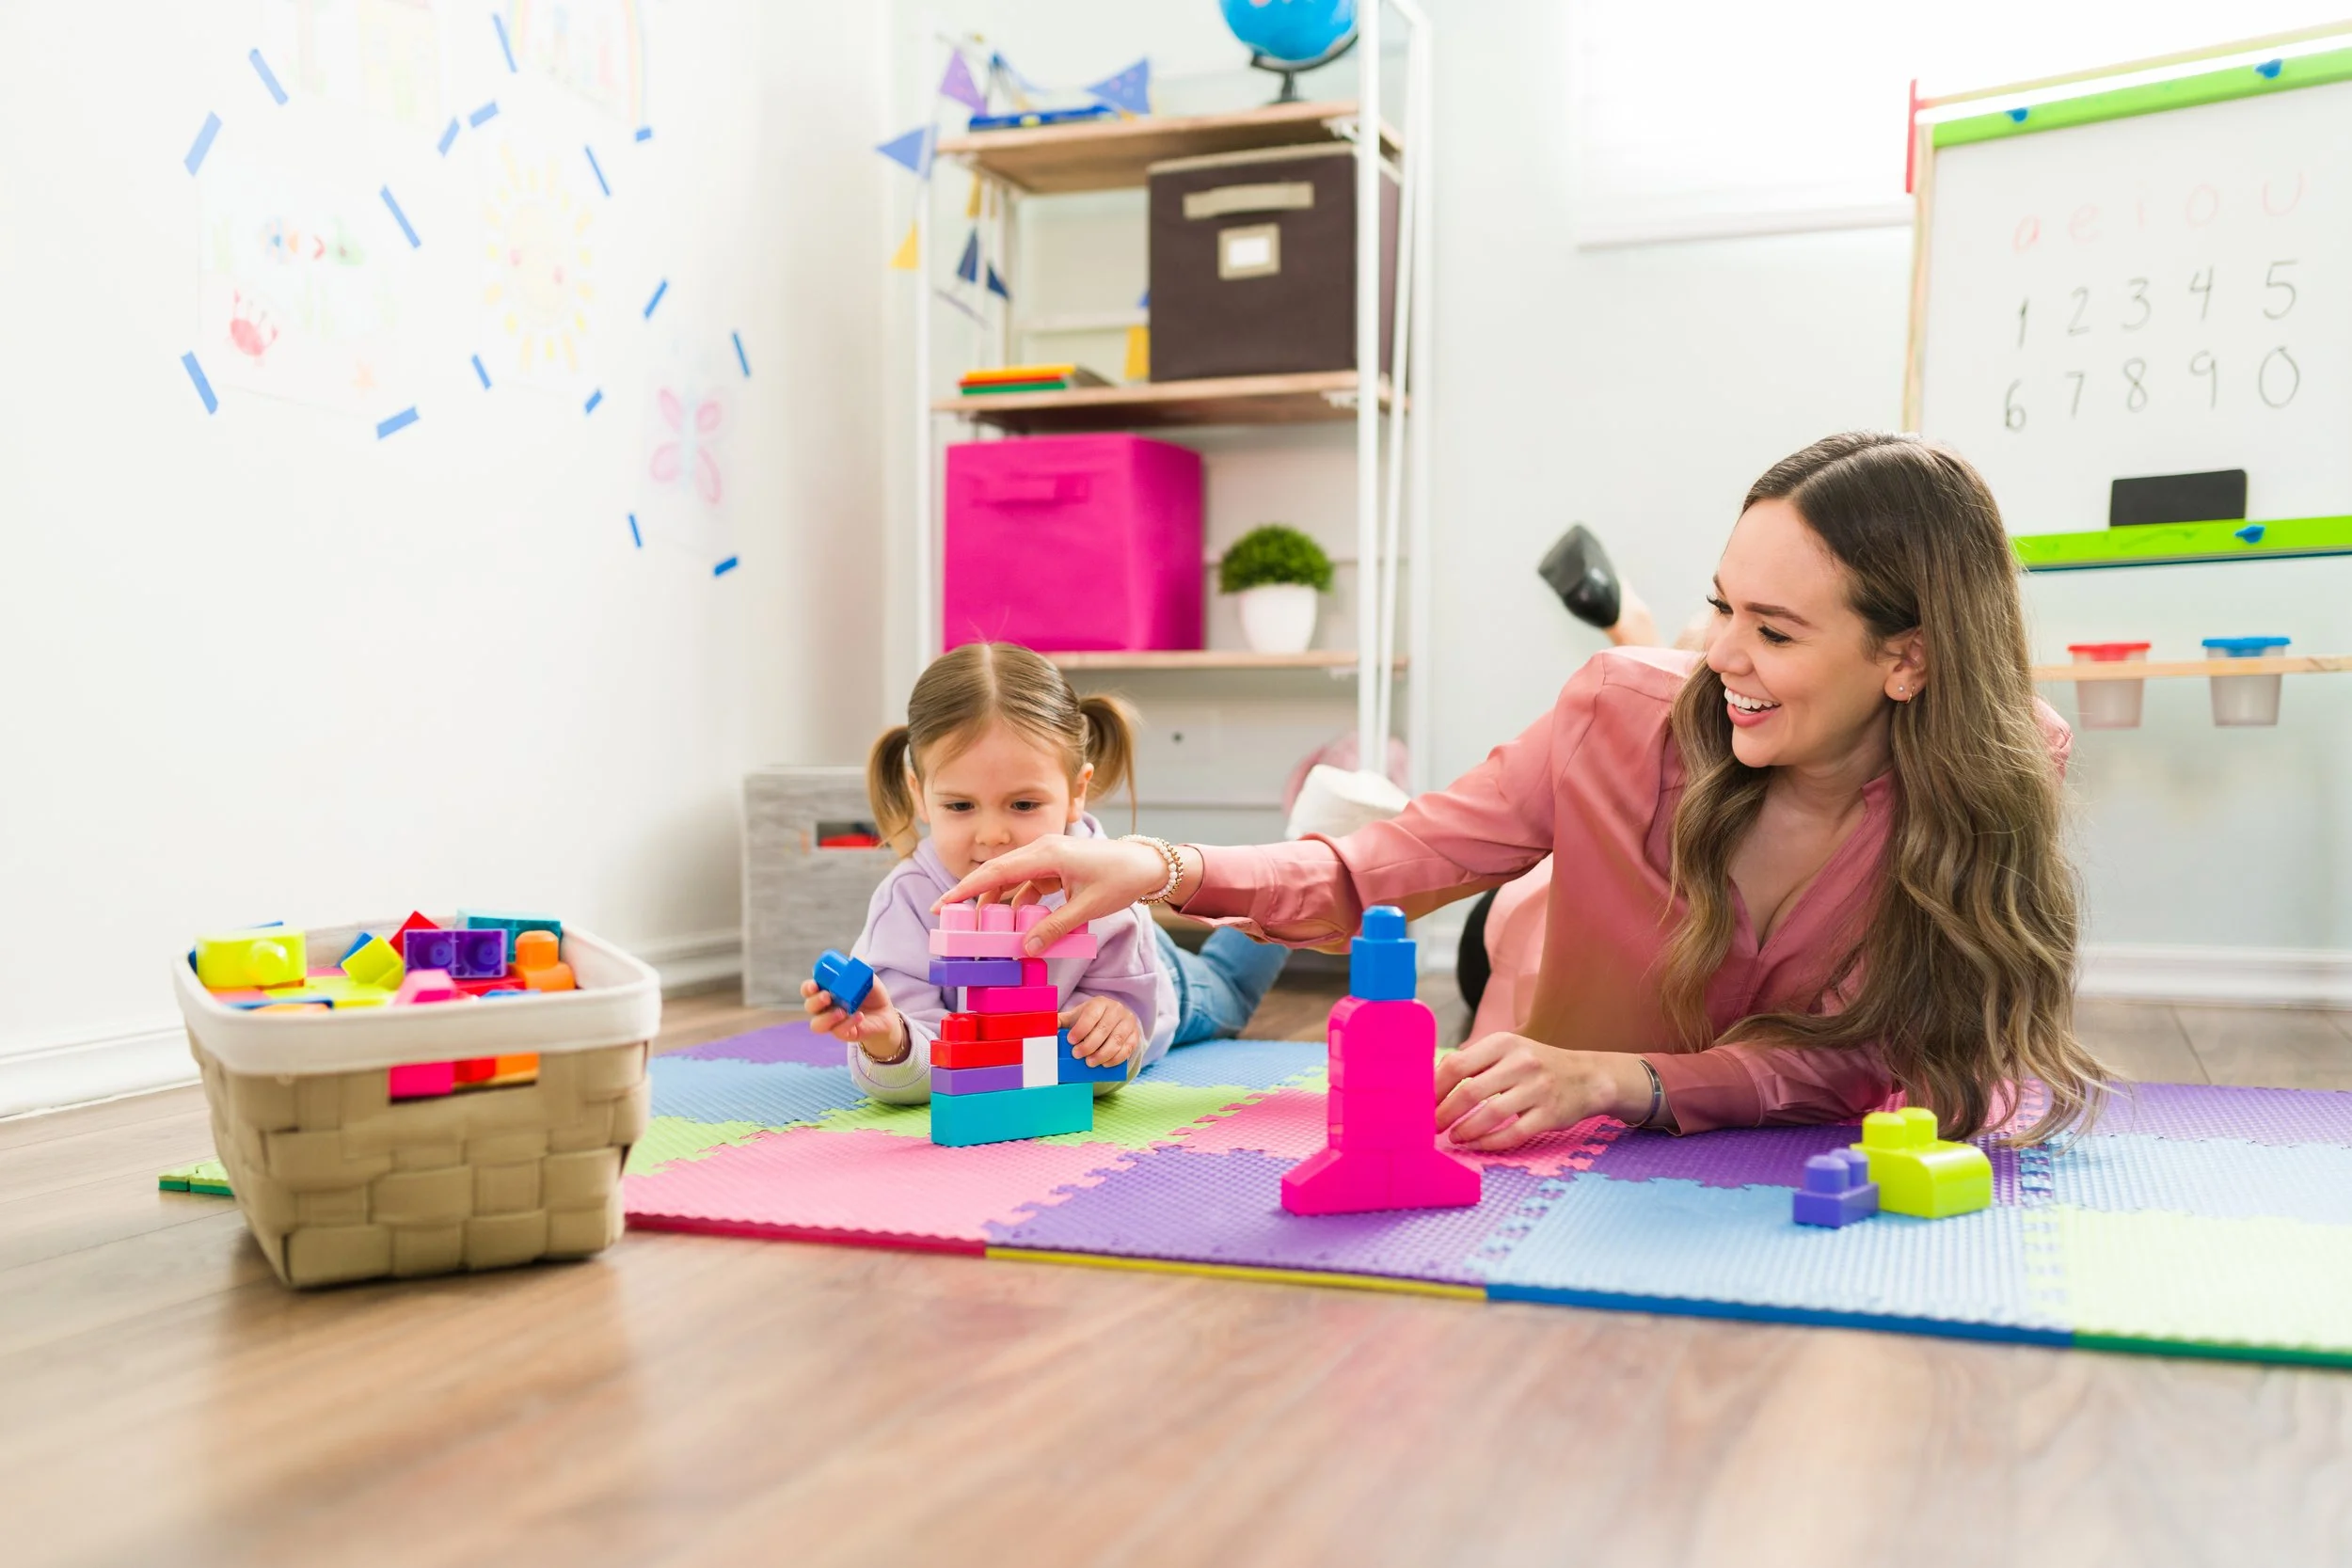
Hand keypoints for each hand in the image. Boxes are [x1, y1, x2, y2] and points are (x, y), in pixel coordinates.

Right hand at [801, 974, 906, 1062]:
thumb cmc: (871, 995)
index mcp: (826, 990)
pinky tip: (859, 1016)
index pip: (808, 990)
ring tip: (842, 1011)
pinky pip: (839, 1032)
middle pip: (809, 1007)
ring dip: (827, 1017)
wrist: (885, 1014)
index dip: (808, 988)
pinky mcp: (843, 1034)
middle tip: (828, 996)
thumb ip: (861, 970)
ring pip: (817, 1025)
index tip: (815, 985)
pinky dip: (848, 1023)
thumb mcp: (868, 980)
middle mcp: (824, 1008)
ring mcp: (832, 1022)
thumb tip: (858, 958)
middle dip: (815, 1001)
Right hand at [934, 835, 1174, 955]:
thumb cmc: (1121, 879)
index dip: (966, 889)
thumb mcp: (1088, 907)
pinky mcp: (1055, 867)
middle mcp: (1042, 850)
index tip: (943, 905)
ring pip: (1011, 880)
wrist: (1147, 864)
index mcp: (1047, 853)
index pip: (996, 872)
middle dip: (972, 896)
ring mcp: (1048, 857)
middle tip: (948, 918)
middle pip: (997, 873)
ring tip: (984, 929)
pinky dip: (1019, 903)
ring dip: (997, 903)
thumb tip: (1026, 949)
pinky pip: (1028, 885)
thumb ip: (1055, 927)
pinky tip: (1016, 924)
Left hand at [1060, 995, 1141, 1068]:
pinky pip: (1127, 1049)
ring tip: (1090, 1063)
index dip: (1081, 1029)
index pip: (1091, 1015)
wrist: (1114, 1019)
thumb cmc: (1091, 1019)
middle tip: (1077, 1055)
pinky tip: (1104, 1064)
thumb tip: (1045, 1027)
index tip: (1071, 1041)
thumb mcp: (1076, 1016)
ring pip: (1116, 1041)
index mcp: (1100, 1003)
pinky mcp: (1135, 1036)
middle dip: (1089, 1045)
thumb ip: (1061, 1021)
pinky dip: (1115, 1059)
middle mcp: (1117, 1010)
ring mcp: (1128, 1023)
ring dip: (1102, 1055)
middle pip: (1103, 1030)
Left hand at [1432, 1034, 1652, 1150]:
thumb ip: (1475, 1062)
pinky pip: (1513, 1133)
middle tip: (1432, 1127)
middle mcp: (1521, 1063)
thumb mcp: (1508, 1051)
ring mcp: (1537, 1089)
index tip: (1422, 1104)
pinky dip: (1490, 1142)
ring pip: (1490, 1115)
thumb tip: (1430, 1083)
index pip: (1457, 1065)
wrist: (1588, 1077)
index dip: (1434, 1089)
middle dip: (1444, 1113)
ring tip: (1454, 1137)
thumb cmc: (1536, 1066)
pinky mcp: (1550, 1114)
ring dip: (1465, 1130)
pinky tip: (1477, 1145)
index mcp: (1503, 1043)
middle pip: (1470, 1091)